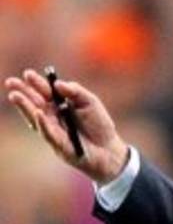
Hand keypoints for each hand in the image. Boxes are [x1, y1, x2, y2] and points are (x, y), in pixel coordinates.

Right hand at [5, 69, 128, 183]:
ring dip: (25, 107)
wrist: (110, 149)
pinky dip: (43, 124)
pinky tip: (37, 113)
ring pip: (37, 119)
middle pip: (35, 104)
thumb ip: (75, 91)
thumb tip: (58, 84)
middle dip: (22, 93)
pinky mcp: (60, 146)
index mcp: (59, 105)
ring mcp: (54, 132)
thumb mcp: (90, 102)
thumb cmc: (99, 125)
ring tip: (15, 96)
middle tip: (11, 82)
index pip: (44, 92)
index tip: (28, 74)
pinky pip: (49, 134)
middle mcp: (53, 118)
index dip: (36, 83)